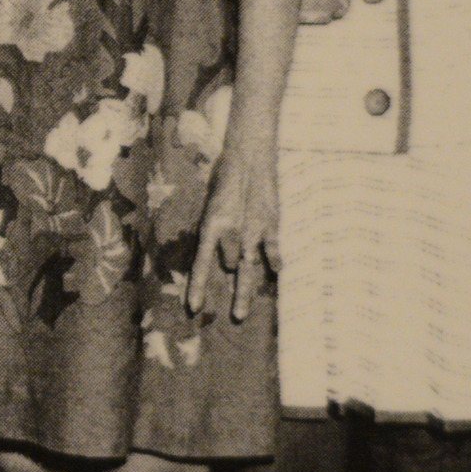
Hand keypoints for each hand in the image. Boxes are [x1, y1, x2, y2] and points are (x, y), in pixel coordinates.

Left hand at [190, 145, 278, 323]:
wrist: (248, 157)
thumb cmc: (225, 179)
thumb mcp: (212, 204)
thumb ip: (216, 229)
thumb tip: (225, 256)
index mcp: (210, 225)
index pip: (201, 262)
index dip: (198, 286)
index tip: (193, 308)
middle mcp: (229, 231)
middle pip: (228, 264)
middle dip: (231, 278)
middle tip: (235, 309)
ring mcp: (250, 228)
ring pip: (247, 265)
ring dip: (244, 291)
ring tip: (240, 314)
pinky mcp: (269, 222)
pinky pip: (271, 247)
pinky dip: (274, 259)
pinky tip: (277, 273)